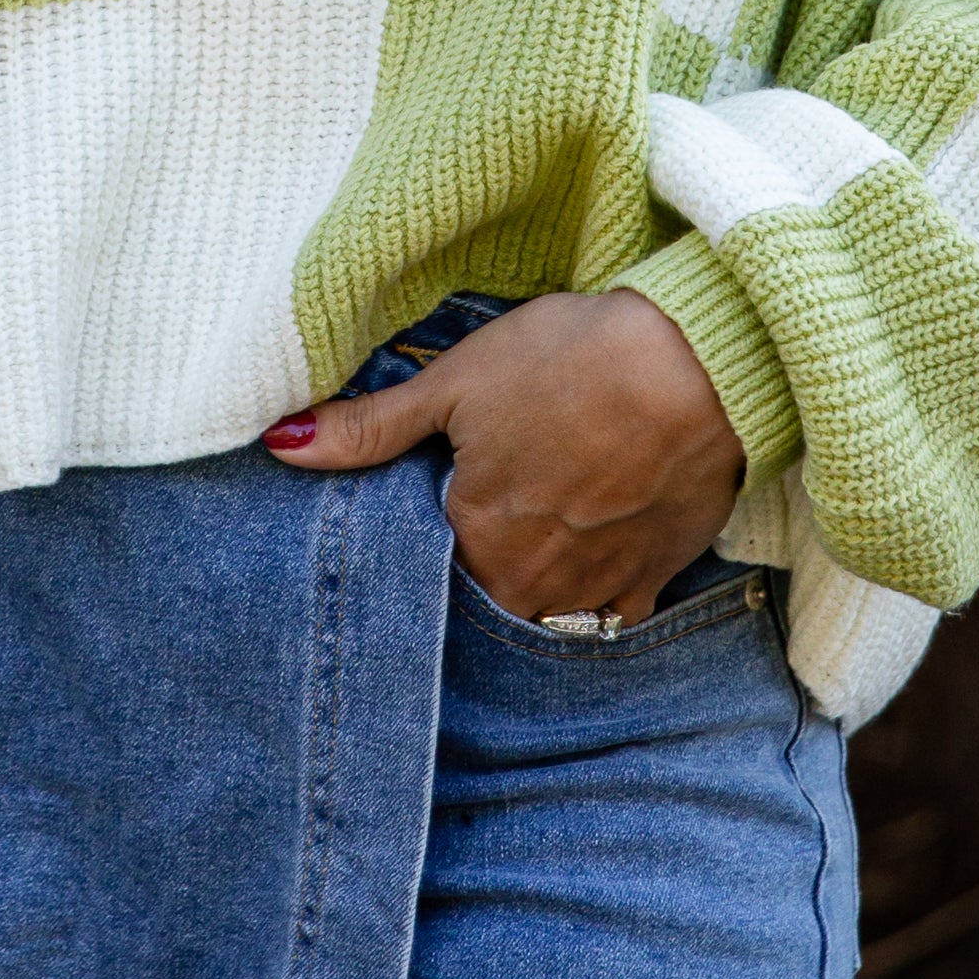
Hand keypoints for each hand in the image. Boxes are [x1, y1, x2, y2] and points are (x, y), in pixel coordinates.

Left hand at [263, 291, 742, 625]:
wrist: (700, 368)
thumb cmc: (572, 363)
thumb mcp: (457, 381)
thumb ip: (368, 428)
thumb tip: (278, 442)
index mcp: (472, 539)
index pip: (423, 568)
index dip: (422, 540)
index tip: (427, 510)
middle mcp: (528, 585)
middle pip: (482, 593)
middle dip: (473, 568)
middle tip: (484, 513)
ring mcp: (595, 592)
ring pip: (540, 608)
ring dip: (528, 584)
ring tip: (532, 530)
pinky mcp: (653, 582)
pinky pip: (606, 615)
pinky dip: (590, 595)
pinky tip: (584, 554)